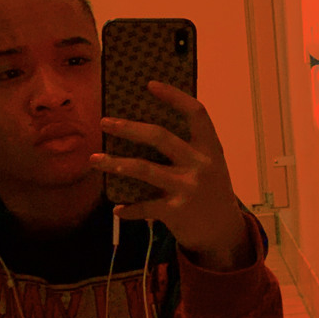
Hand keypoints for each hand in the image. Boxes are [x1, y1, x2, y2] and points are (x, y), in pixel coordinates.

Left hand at [89, 80, 254, 269]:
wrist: (224, 233)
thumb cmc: (210, 193)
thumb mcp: (209, 166)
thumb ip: (186, 150)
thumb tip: (143, 132)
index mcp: (210, 148)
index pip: (196, 113)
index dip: (174, 96)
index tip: (150, 84)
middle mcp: (200, 164)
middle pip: (159, 137)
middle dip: (128, 128)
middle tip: (104, 122)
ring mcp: (188, 187)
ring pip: (143, 169)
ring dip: (114, 163)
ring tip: (94, 160)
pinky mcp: (176, 211)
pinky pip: (144, 206)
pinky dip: (128, 209)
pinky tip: (117, 209)